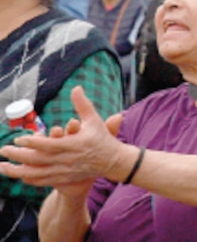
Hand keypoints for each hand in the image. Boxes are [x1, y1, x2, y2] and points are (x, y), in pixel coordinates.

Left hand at [0, 87, 127, 187]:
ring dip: (18, 171)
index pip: (49, 145)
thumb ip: (83, 104)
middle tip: (3, 150)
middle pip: (38, 160)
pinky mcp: (65, 178)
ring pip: (37, 173)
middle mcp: (67, 159)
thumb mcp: (94, 119)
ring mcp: (65, 171)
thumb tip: (76, 88)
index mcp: (73, 145)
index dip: (32, 142)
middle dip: (18, 156)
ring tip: (2, 167)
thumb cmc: (102, 138)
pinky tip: (19, 175)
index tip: (18, 139)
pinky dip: (29, 179)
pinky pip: (43, 181)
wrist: (113, 161)